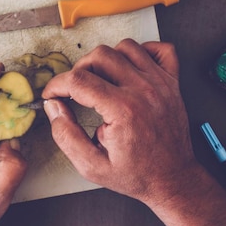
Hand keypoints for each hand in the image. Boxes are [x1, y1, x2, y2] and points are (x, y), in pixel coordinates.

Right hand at [41, 39, 196, 207]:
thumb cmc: (135, 174)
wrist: (172, 179)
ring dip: (108, 59)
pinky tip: (131, 70)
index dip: (57, 85)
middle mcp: (144, 91)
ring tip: (102, 80)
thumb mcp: (91, 166)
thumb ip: (66, 136)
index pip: (79, 80)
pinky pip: (160, 49)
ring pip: (126, 46)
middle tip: (76, 90)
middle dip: (79, 70)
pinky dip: (143, 52)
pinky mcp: (173, 82)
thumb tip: (54, 107)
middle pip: (100, 55)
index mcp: (123, 111)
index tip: (52, 94)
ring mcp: (161, 83)